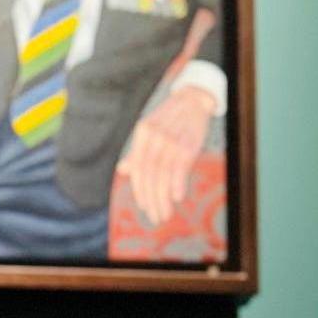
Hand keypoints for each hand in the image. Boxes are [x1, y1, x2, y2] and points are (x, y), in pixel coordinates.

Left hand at [116, 85, 216, 225]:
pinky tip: (176, 198)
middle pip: (150, 174)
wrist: (194, 100)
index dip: (140, 189)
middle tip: (155, 217)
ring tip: (165, 214)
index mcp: (142, 133)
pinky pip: (180, 167)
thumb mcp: (150, 132)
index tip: (144, 206)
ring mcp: (171, 140)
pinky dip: (177, 184)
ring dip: (163, 198)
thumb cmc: (171, 120)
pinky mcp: (188, 143)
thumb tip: (122, 170)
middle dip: (151, 199)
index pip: (138, 167)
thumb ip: (138, 152)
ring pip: (163, 174)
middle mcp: (154, 137)